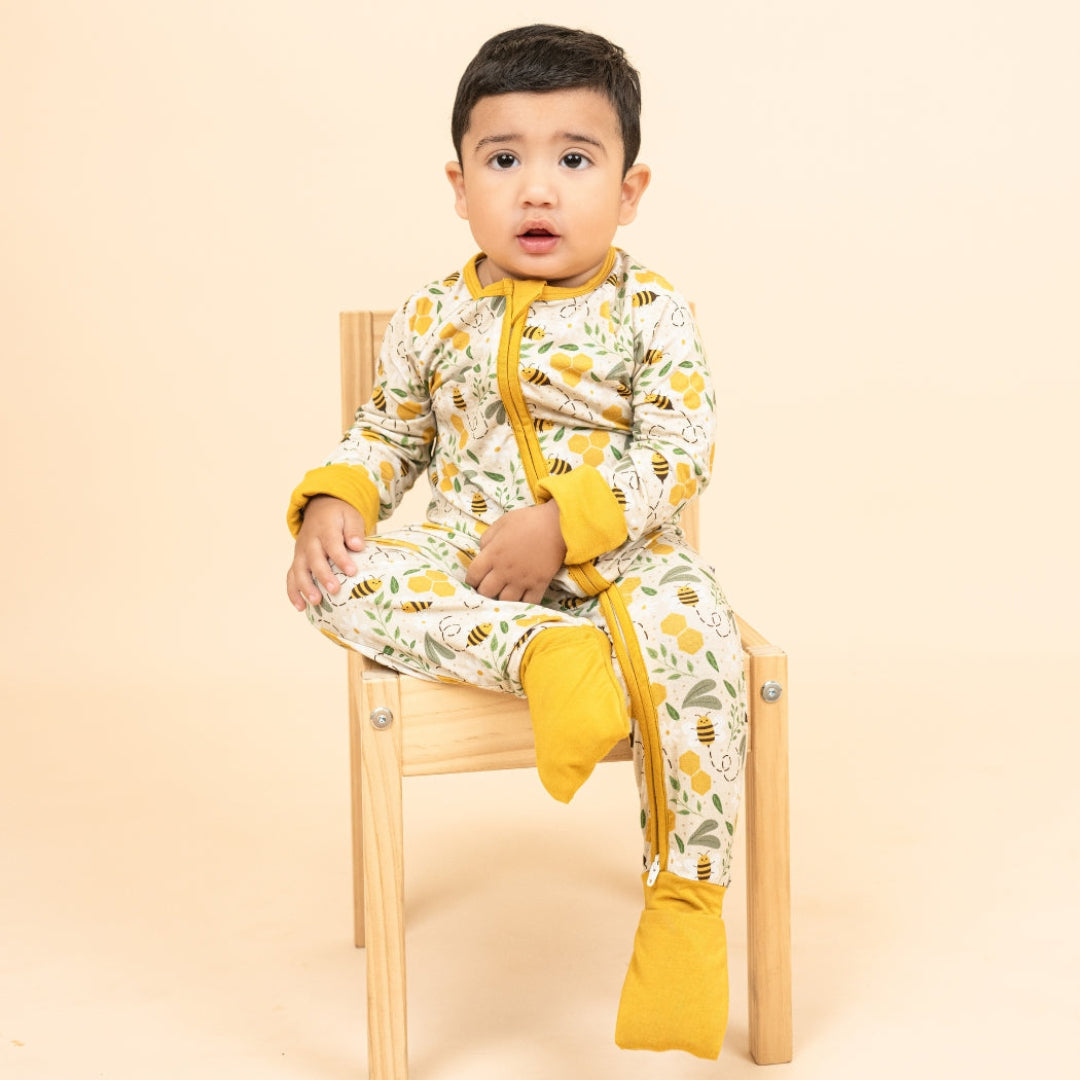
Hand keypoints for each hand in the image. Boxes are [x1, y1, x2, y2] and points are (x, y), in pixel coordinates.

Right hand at [286, 495, 366, 609]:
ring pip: (299, 570)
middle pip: (314, 559)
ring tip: (315, 602)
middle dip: (323, 576)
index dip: (341, 558)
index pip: (332, 543)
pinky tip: (300, 607)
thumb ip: (354, 530)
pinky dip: (293, 592)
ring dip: (305, 587)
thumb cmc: (340, 516)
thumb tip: (357, 545)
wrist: (320, 508)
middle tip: (334, 589)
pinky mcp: (297, 561)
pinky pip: (291, 577)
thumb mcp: (351, 516)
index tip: (352, 571)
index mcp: (325, 528)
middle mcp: (310, 541)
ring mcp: (301, 552)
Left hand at [465, 500, 566, 603]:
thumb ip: (487, 538)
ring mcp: (521, 580)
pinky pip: (528, 603)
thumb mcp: (501, 523)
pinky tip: (522, 598)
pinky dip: (523, 603)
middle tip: (489, 587)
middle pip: (486, 592)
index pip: (473, 576)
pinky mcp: (539, 585)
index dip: (471, 580)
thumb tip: (482, 551)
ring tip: (504, 593)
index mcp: (492, 554)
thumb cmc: (528, 521)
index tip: (476, 579)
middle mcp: (504, 571)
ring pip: (504, 601)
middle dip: (484, 590)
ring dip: (502, 598)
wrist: (557, 525)